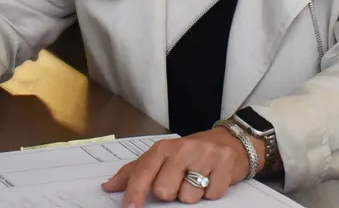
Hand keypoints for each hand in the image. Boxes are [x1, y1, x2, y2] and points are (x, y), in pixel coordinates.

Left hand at [102, 127, 254, 206]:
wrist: (229, 141)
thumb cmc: (190, 153)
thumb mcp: (162, 158)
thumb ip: (135, 172)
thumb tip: (108, 186)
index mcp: (163, 148)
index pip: (144, 172)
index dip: (135, 192)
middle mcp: (183, 148)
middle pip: (165, 190)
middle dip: (171, 194)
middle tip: (180, 182)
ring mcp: (205, 154)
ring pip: (189, 196)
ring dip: (193, 195)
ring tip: (198, 180)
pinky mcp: (224, 163)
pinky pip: (212, 195)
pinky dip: (211, 192)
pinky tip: (212, 179)